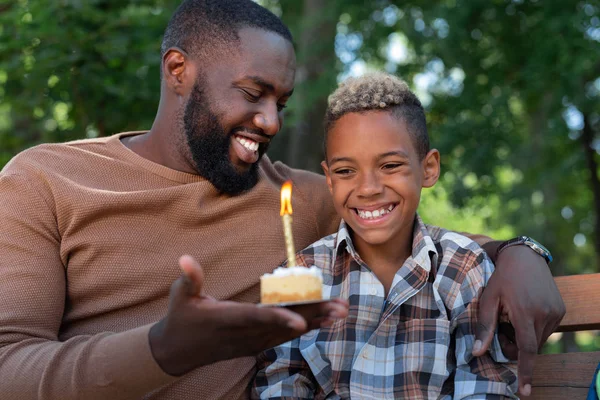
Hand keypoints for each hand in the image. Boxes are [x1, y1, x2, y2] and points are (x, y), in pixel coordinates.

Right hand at [149, 255, 348, 375]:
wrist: (177, 352)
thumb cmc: (180, 319)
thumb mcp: (180, 297)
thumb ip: (188, 279)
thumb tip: (185, 259)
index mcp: (228, 319)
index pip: (257, 319)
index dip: (279, 320)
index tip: (301, 322)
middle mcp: (245, 334)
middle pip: (283, 326)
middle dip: (313, 316)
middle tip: (341, 307)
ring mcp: (252, 342)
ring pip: (288, 332)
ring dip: (316, 321)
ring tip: (341, 312)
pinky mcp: (256, 345)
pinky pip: (284, 337)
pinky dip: (305, 328)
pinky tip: (324, 321)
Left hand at [473, 244, 564, 396]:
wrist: (524, 257)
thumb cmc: (501, 278)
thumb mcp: (488, 299)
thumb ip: (484, 327)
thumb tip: (477, 352)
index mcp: (525, 312)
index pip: (526, 349)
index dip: (525, 371)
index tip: (525, 391)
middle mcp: (544, 314)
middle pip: (530, 346)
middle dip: (516, 347)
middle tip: (502, 329)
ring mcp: (555, 312)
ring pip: (539, 339)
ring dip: (525, 337)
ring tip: (512, 316)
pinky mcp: (560, 310)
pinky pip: (546, 329)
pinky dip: (534, 329)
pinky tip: (524, 311)